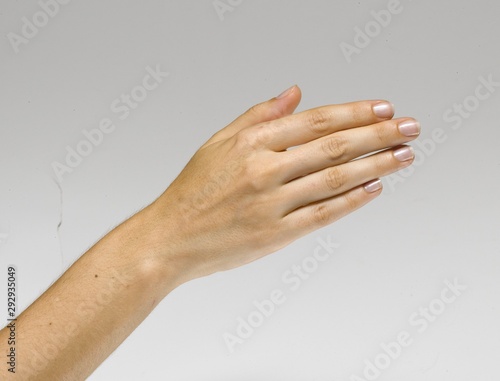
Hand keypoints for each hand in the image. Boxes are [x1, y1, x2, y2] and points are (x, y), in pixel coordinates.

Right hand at [148, 85, 419, 281]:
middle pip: (334, 146)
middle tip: (410, 127)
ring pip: (335, 179)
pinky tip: (375, 188)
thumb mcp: (218, 142)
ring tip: (404, 155)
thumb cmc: (193, 190)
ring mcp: (271, 204)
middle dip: (379, 134)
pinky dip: (352, 200)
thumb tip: (295, 92)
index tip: (384, 108)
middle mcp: (264, 169)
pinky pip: (322, 214)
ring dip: (376, 165)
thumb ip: (259, 116)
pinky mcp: (274, 235)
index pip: (316, 121)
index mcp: (251, 141)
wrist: (169, 238)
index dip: (355, 113)